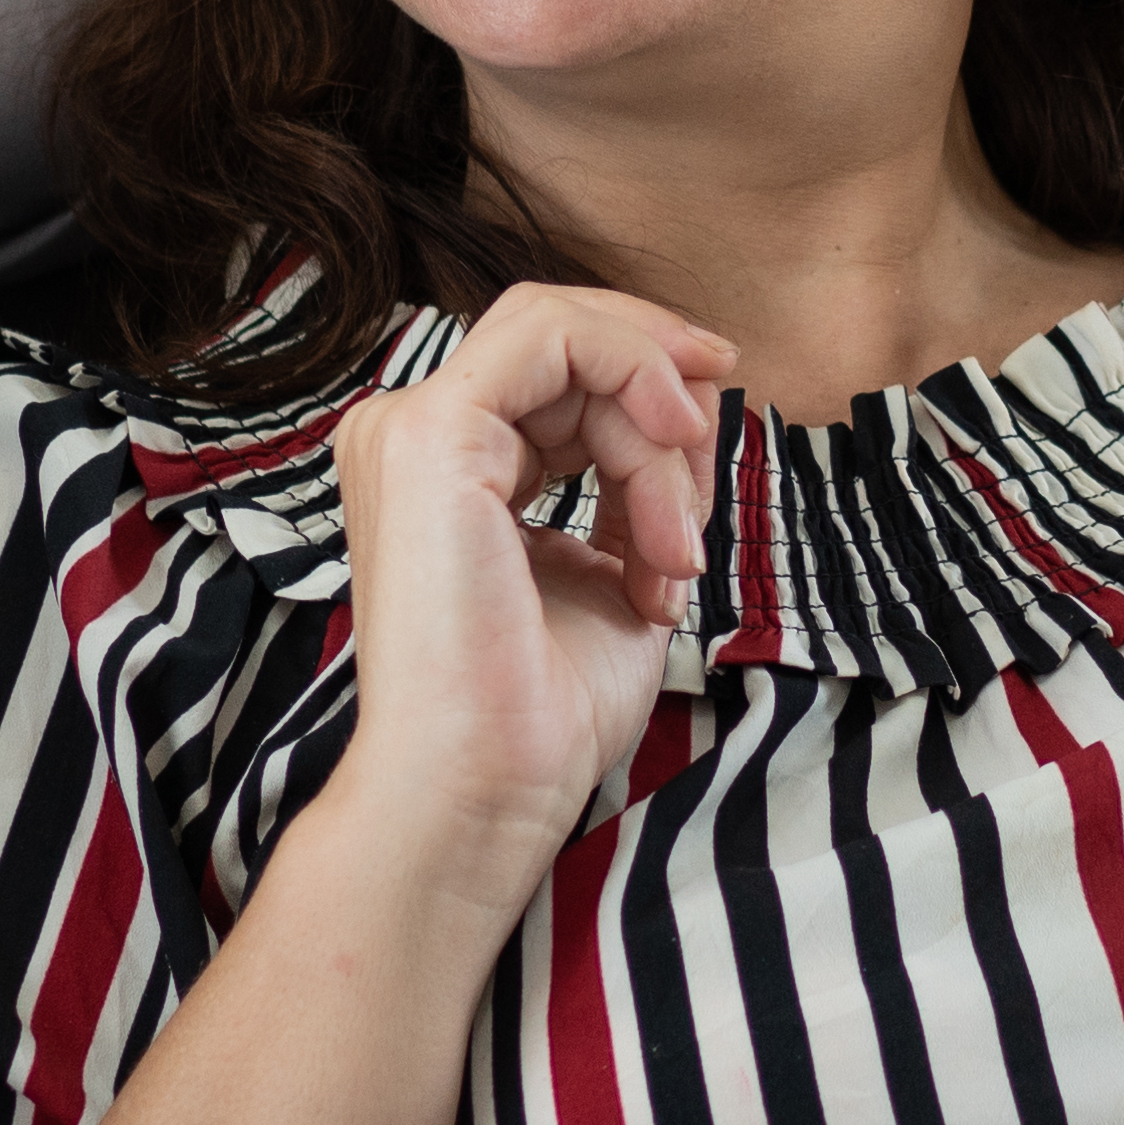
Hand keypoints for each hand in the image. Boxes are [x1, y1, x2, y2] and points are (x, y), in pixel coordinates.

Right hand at [304, 285, 728, 908]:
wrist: (488, 788)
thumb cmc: (544, 713)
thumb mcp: (616, 571)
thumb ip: (637, 487)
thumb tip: (690, 412)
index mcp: (447, 469)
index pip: (555, 371)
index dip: (649, 383)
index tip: (712, 434)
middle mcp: (412, 436)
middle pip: (568, 343)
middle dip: (665, 399)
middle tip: (697, 509)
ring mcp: (411, 429)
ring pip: (569, 336)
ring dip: (658, 430)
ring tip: (673, 546)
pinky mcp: (432, 435)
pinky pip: (556, 339)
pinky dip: (636, 379)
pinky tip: (668, 469)